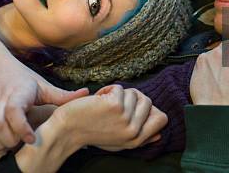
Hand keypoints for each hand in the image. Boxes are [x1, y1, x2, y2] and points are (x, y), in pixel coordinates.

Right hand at [0, 60, 87, 149]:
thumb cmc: (21, 77)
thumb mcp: (42, 85)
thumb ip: (62, 95)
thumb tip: (86, 93)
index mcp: (17, 93)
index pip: (13, 112)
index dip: (21, 128)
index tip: (31, 138)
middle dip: (10, 139)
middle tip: (21, 142)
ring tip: (10, 144)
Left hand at [52, 85, 166, 150]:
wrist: (67, 130)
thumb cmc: (90, 132)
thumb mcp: (119, 141)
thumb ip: (140, 137)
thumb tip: (159, 135)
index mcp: (136, 139)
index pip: (161, 118)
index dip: (149, 109)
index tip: (132, 108)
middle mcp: (134, 131)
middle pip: (148, 101)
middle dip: (130, 98)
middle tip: (113, 106)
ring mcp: (126, 118)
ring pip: (133, 92)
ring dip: (116, 94)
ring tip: (103, 104)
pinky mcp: (116, 106)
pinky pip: (119, 88)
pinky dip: (107, 90)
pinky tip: (96, 101)